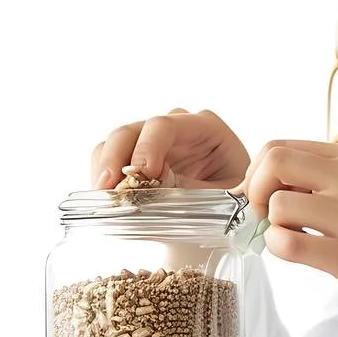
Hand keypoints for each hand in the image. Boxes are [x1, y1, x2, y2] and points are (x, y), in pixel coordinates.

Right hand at [90, 108, 251, 190]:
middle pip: (131, 131)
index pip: (165, 126)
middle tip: (108, 189)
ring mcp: (150, 141)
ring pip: (113, 144)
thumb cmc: (235, 197)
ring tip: (105, 201)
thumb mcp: (224, 197)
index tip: (142, 175)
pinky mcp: (134, 159)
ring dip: (103, 171)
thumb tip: (156, 191)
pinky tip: (108, 202)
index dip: (148, 148)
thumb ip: (193, 192)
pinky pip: (107, 160)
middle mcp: (173, 127)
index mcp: (203, 127)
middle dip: (115, 159)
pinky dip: (102, 180)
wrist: (232, 210)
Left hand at [232, 140, 337, 333]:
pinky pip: (289, 243)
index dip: (255, 174)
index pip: (278, 147)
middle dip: (255, 192)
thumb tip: (266, 188)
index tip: (260, 200)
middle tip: (269, 219)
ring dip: (271, 226)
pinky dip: (279, 249)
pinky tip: (297, 255)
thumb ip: (322, 182)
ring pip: (278, 203)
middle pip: (272, 161)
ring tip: (293, 240)